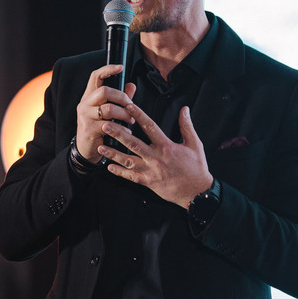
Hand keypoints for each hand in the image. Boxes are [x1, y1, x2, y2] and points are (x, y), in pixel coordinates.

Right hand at [75, 64, 135, 161]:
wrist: (86, 151)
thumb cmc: (98, 129)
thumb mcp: (107, 113)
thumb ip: (120, 99)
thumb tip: (131, 85)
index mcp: (89, 97)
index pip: (95, 76)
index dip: (108, 69)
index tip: (121, 67)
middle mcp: (84, 104)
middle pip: (104, 91)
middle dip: (122, 97)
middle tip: (131, 106)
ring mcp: (85, 116)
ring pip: (109, 108)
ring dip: (125, 114)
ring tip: (131, 121)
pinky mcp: (89, 129)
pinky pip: (110, 125)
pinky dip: (122, 129)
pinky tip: (127, 132)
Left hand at [98, 103, 212, 207]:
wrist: (196, 192)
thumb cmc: (196, 168)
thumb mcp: (195, 145)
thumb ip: (187, 126)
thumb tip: (184, 110)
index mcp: (166, 146)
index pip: (150, 127)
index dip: (138, 115)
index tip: (128, 106)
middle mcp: (156, 157)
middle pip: (133, 143)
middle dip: (118, 134)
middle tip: (105, 125)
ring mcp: (150, 171)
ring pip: (128, 161)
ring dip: (113, 154)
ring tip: (101, 147)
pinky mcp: (148, 182)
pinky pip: (131, 177)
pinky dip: (120, 172)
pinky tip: (109, 167)